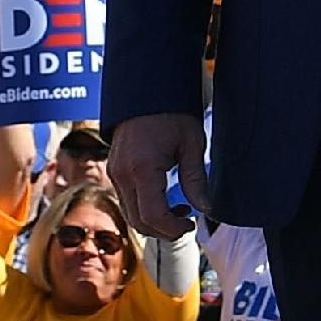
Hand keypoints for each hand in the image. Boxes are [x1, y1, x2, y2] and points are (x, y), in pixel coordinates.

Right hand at [111, 112, 211, 237]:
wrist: (147, 88)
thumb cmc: (172, 111)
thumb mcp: (192, 144)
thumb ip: (196, 180)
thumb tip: (205, 209)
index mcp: (143, 168)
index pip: (153, 217)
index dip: (173, 229)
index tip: (192, 224)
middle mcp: (123, 174)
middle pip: (138, 222)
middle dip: (164, 231)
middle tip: (188, 224)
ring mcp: (115, 172)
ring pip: (130, 214)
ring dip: (154, 222)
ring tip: (180, 211)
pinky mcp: (114, 170)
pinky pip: (126, 201)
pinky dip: (144, 210)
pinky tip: (165, 200)